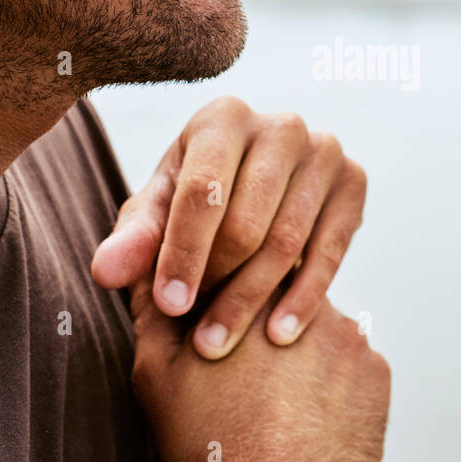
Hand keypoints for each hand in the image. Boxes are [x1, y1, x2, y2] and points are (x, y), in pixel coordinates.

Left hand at [91, 97, 366, 359]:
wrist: (256, 189)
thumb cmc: (195, 201)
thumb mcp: (158, 214)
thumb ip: (134, 242)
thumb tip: (106, 273)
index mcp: (223, 118)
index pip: (202, 191)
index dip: (183, 252)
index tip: (170, 307)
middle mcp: (280, 125)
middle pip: (247, 220)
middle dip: (217, 283)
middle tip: (197, 334)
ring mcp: (323, 151)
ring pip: (287, 241)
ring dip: (253, 300)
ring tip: (222, 343)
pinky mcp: (354, 182)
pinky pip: (330, 251)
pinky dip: (303, 298)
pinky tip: (277, 335)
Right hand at [129, 276, 390, 461]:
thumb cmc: (211, 447)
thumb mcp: (158, 375)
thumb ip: (154, 310)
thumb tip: (151, 274)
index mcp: (260, 292)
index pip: (251, 266)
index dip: (234, 294)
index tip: (222, 324)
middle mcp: (314, 304)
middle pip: (292, 299)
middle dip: (271, 327)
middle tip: (249, 378)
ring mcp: (353, 341)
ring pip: (324, 335)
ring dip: (305, 357)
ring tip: (277, 406)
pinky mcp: (377, 377)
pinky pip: (353, 371)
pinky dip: (334, 389)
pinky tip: (308, 422)